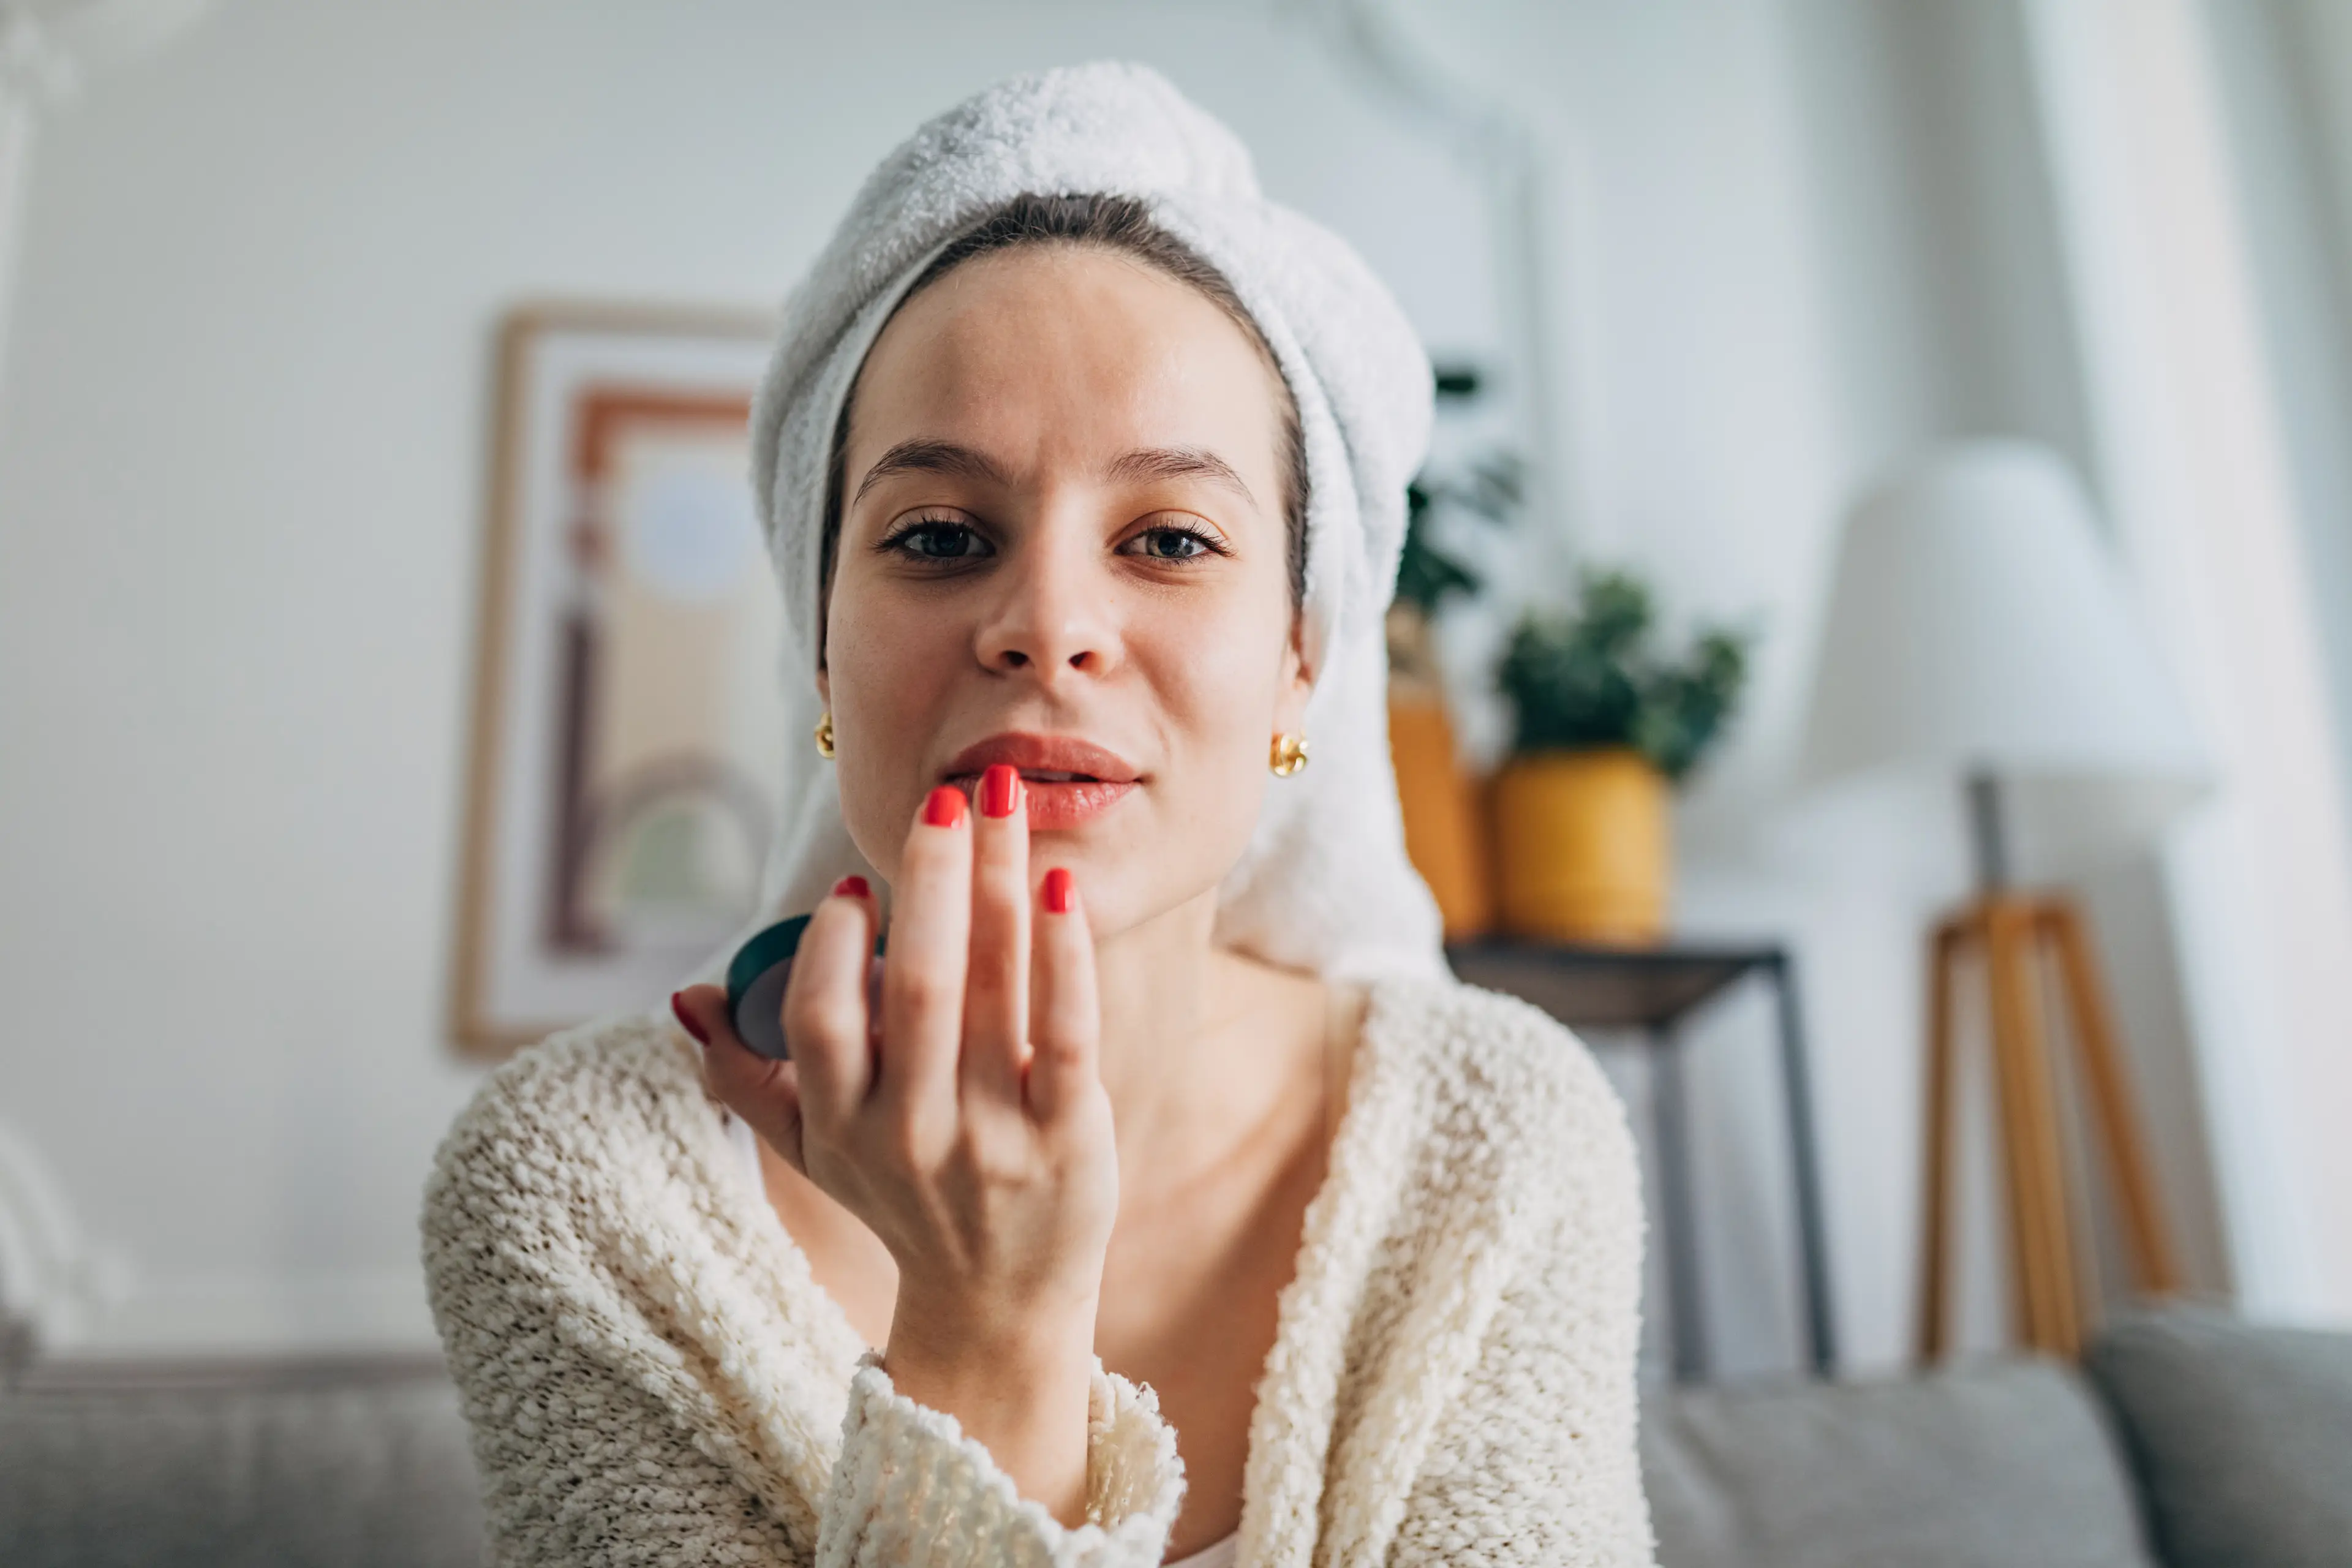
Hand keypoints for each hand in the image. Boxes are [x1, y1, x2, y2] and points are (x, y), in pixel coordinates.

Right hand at [673, 764, 1114, 1523]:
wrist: (999, 1300)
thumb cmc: (901, 1199)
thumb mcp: (812, 1151)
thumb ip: (743, 1078)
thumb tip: (684, 998)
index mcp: (841, 1125)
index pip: (821, 1019)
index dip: (835, 945)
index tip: (857, 883)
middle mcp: (911, 1133)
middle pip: (920, 987)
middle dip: (932, 878)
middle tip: (945, 793)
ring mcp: (993, 1138)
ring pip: (996, 994)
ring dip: (999, 885)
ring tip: (1003, 802)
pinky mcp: (1069, 1138)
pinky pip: (1069, 1032)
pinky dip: (1066, 953)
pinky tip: (1063, 884)